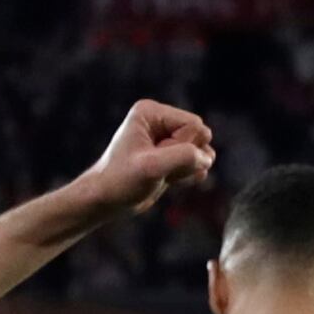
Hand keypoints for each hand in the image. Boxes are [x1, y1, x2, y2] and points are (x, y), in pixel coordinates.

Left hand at [56, 100, 216, 230]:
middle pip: (199, 137)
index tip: (156, 159)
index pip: (193, 125)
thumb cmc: (120, 181)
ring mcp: (166, 137)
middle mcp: (160, 120)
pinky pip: (196, 162)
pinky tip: (167, 181)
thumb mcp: (151, 167)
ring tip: (162, 175)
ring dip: (187, 168)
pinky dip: (187, 175)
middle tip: (158, 169)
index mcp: (151, 112)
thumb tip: (207, 157)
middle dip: (186, 158)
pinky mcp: (170, 154)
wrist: (105, 201)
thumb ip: (183, 157)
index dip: (183, 147)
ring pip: (200, 151)